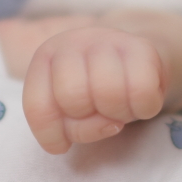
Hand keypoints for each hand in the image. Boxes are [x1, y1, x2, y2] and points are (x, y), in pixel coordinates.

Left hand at [23, 26, 167, 153]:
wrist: (132, 57)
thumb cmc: (93, 88)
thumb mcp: (69, 110)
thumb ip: (68, 127)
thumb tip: (97, 130)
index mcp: (45, 58)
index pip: (38, 107)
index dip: (52, 135)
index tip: (64, 142)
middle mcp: (73, 42)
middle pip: (73, 99)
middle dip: (89, 122)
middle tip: (100, 115)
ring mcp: (108, 39)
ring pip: (108, 93)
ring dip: (119, 114)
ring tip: (121, 107)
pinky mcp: (142, 46)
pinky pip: (142, 91)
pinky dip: (144, 108)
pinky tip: (141, 102)